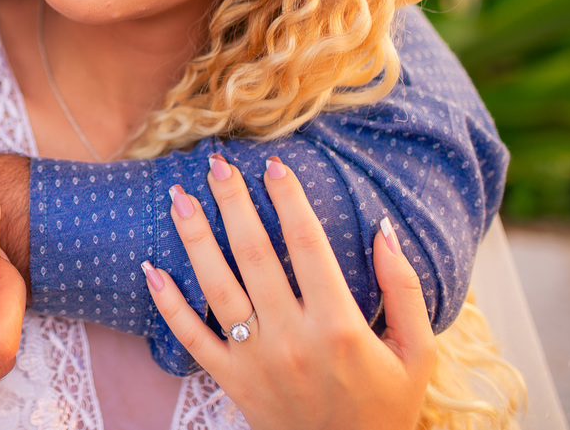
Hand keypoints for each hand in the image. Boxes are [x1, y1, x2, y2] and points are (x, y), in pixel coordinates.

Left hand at [144, 154, 435, 429]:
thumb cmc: (387, 404)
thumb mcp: (418, 351)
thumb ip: (403, 287)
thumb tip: (383, 227)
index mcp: (340, 326)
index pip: (308, 245)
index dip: (289, 199)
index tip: (274, 164)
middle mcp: (293, 339)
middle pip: (254, 254)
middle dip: (233, 203)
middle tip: (217, 164)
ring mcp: (256, 360)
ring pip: (217, 287)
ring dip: (194, 238)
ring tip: (179, 197)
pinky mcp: (232, 380)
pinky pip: (191, 337)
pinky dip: (168, 303)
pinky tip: (151, 268)